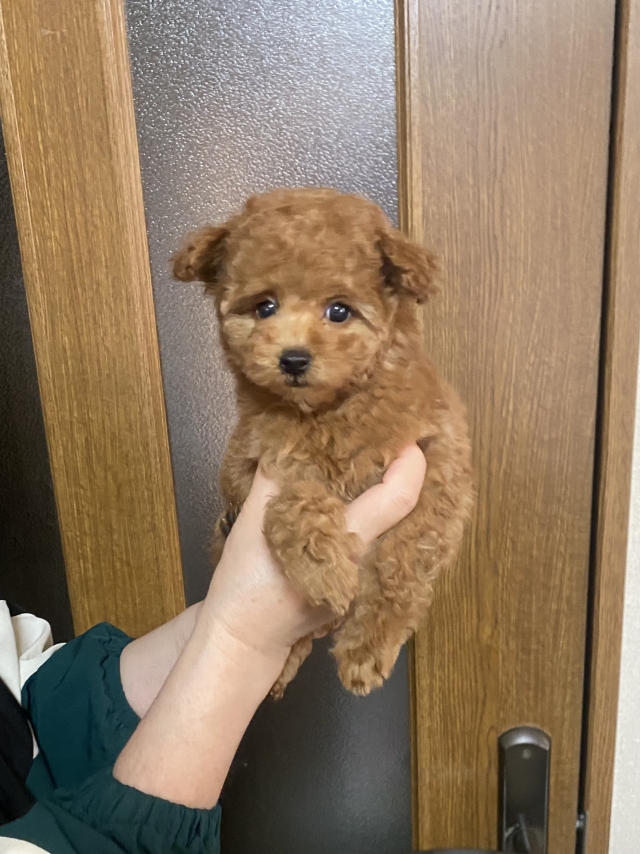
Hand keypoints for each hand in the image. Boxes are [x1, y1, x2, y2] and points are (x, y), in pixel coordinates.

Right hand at [198, 443, 426, 660]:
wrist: (244, 638)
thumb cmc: (247, 583)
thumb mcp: (253, 522)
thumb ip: (274, 477)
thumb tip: (287, 434)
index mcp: (347, 542)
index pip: (398, 499)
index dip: (410, 463)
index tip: (406, 432)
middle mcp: (366, 560)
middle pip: (405, 509)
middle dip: (406, 470)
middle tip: (395, 435)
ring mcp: (364, 576)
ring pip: (393, 524)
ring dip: (391, 490)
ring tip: (379, 456)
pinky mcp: (355, 583)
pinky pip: (376, 537)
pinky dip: (375, 511)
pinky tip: (360, 492)